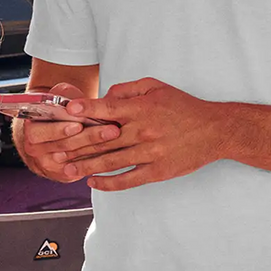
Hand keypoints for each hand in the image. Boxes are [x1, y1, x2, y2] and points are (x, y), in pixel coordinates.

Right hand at [12, 82, 121, 182]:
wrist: (57, 130)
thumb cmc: (61, 112)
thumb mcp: (59, 98)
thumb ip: (63, 95)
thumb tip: (73, 101)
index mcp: (31, 130)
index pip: (40, 132)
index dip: (59, 129)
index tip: (79, 124)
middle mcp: (37, 149)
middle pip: (63, 146)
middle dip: (89, 137)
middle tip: (112, 130)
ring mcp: (49, 163)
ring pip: (75, 157)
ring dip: (98, 147)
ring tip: (116, 135)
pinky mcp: (63, 173)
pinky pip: (82, 168)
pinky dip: (99, 159)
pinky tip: (115, 149)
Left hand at [53, 79, 227, 190]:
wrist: (216, 130)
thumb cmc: (186, 108)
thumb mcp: (160, 88)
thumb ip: (130, 89)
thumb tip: (106, 96)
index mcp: (143, 109)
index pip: (108, 108)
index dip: (86, 110)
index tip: (67, 113)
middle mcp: (144, 131)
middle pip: (102, 139)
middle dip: (75, 145)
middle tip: (55, 151)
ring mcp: (150, 152)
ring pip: (109, 161)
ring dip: (85, 166)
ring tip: (66, 169)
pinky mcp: (157, 170)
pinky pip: (127, 179)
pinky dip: (107, 182)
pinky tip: (93, 181)